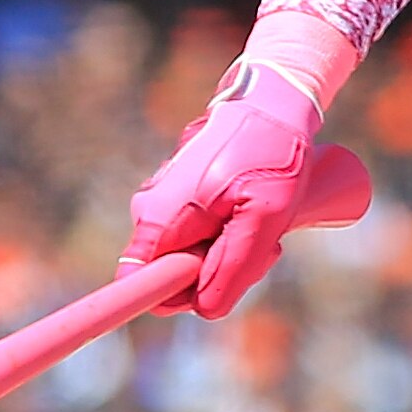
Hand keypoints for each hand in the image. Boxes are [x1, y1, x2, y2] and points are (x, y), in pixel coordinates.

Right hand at [122, 70, 323, 317]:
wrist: (272, 102)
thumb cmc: (270, 154)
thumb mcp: (263, 217)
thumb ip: (232, 265)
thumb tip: (204, 309)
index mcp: (157, 221)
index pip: (140, 286)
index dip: (179, 296)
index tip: (218, 279)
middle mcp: (150, 213)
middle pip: (178, 275)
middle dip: (222, 270)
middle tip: (261, 240)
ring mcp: (164, 203)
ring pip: (196, 256)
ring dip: (232, 250)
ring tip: (262, 219)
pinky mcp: (181, 196)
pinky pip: (202, 236)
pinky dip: (231, 233)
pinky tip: (254, 212)